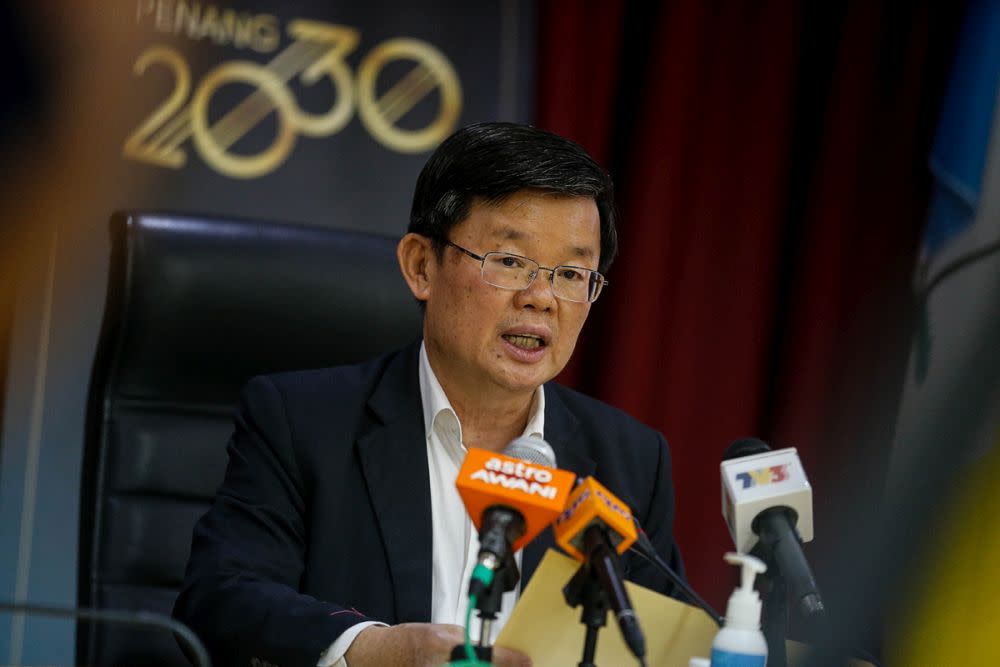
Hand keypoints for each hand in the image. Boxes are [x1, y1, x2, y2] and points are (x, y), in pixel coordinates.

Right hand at [345, 623, 531, 666]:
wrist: (379, 656)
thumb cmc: (409, 640)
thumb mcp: (440, 630)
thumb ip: (465, 640)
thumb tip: (493, 648)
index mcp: (439, 643)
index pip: (481, 653)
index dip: (506, 659)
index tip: (524, 660)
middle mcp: (436, 665)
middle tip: (516, 665)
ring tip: (498, 665)